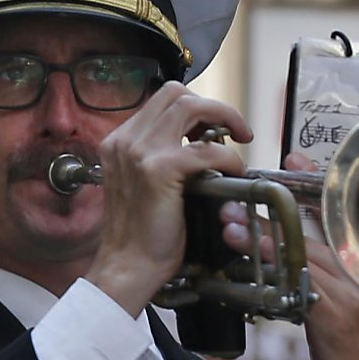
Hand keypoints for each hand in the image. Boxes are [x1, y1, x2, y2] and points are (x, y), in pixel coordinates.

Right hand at [84, 82, 254, 316]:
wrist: (126, 266)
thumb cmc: (139, 235)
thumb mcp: (140, 185)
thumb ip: (158, 158)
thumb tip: (197, 145)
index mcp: (118, 141)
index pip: (161, 101)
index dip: (195, 109)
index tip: (213, 130)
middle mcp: (125, 140)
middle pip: (176, 93)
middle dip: (213, 106)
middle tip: (235, 131)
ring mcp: (139, 152)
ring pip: (190, 107)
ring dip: (224, 118)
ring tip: (239, 141)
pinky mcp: (159, 170)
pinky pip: (206, 150)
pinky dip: (228, 157)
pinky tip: (234, 172)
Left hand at [222, 154, 358, 359]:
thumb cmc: (357, 349)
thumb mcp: (345, 302)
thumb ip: (323, 272)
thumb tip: (287, 251)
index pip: (338, 215)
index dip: (315, 185)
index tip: (291, 157)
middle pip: (316, 229)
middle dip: (274, 210)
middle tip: (239, 195)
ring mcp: (353, 294)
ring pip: (306, 254)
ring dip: (265, 238)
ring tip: (232, 226)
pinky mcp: (338, 319)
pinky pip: (304, 287)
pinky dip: (278, 271)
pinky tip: (254, 261)